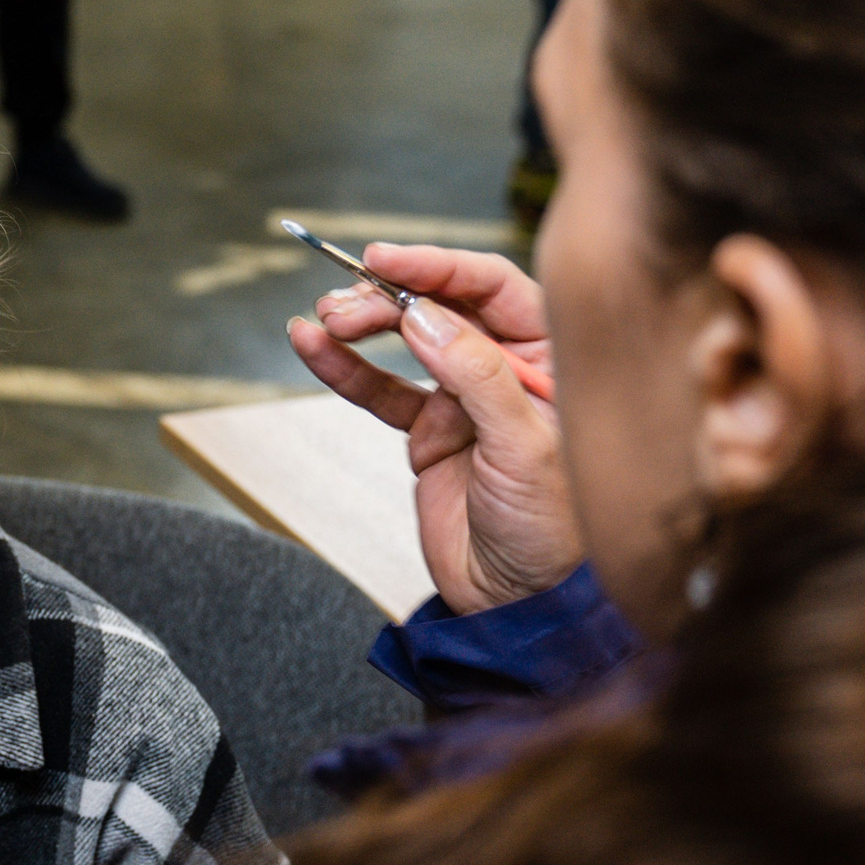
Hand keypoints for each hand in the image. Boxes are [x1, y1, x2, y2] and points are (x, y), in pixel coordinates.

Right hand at [286, 243, 582, 613]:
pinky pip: (382, 390)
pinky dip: (347, 369)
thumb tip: (424, 315)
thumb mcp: (524, 446)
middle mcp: (509, 367)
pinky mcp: (431, 432)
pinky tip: (314, 348)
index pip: (493, 287)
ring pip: (405, 341)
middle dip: (387, 297)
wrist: (519, 604)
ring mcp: (465, 398)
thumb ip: (476, 374)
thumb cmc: (551, 530)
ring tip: (322, 320)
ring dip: (361, 325)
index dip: (437, 267)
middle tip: (342, 304)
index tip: (385, 260)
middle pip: (440, 306)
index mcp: (550, 357)